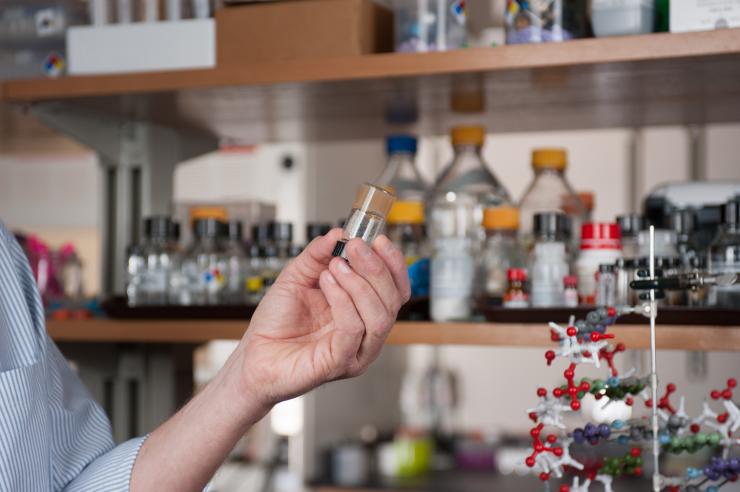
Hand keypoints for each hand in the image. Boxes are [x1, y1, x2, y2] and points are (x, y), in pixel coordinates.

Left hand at [236, 228, 409, 407]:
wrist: (254, 355)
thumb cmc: (276, 323)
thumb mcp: (297, 276)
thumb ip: (318, 254)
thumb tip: (339, 233)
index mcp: (363, 312)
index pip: (396, 289)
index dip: (393, 264)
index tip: (380, 240)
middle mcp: (366, 333)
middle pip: (392, 300)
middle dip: (376, 268)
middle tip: (355, 247)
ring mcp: (357, 350)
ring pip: (379, 316)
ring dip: (359, 283)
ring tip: (335, 266)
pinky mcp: (341, 362)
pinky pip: (354, 329)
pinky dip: (343, 300)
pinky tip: (327, 283)